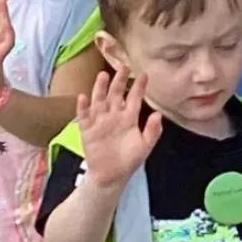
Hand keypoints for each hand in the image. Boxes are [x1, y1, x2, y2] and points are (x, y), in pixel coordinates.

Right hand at [77, 71, 163, 191]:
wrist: (112, 175)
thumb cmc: (130, 159)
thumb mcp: (145, 146)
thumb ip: (153, 131)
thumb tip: (158, 114)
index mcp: (130, 118)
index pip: (135, 98)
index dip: (139, 87)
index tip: (144, 74)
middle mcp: (114, 116)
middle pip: (116, 94)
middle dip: (119, 80)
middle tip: (123, 66)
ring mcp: (100, 122)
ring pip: (99, 101)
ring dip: (100, 89)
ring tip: (103, 75)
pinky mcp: (87, 130)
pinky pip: (84, 117)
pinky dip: (83, 107)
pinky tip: (83, 97)